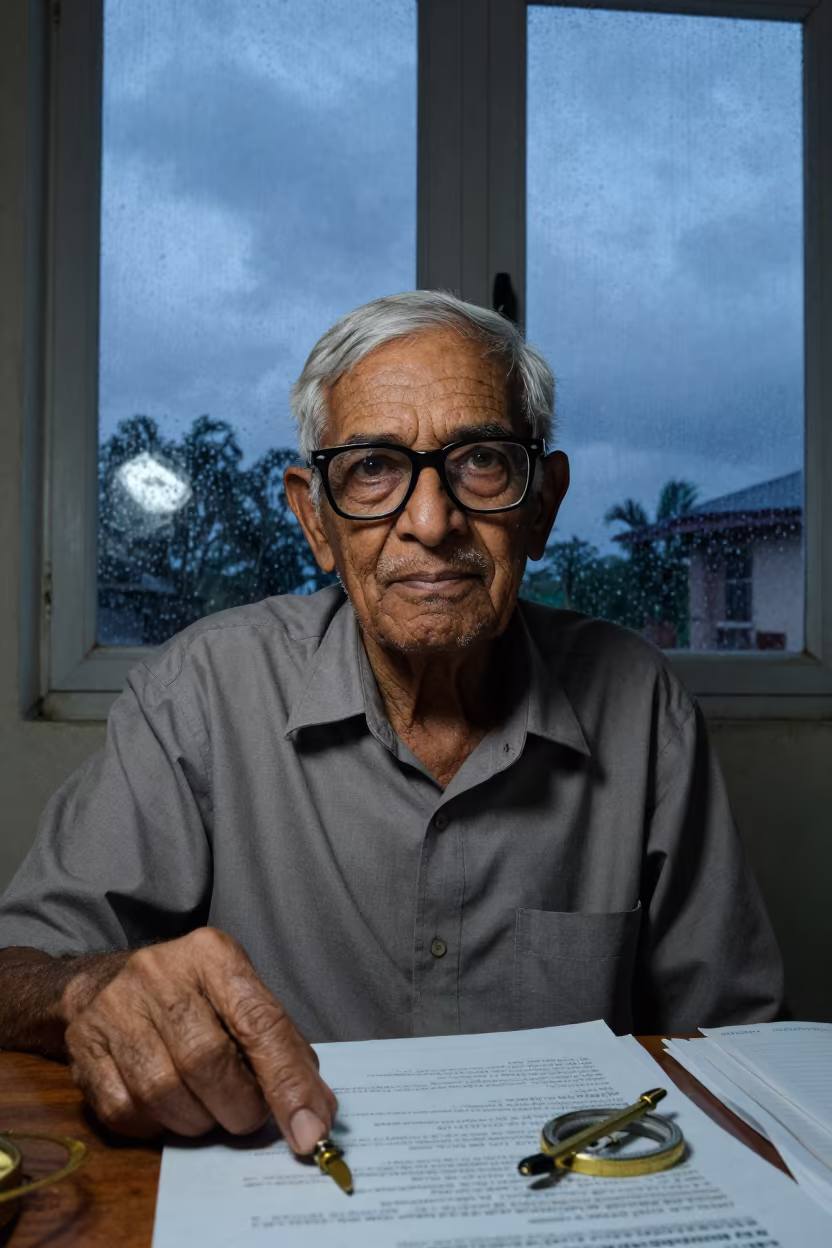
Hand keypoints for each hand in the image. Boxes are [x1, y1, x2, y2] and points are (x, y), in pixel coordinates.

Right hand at [61, 928, 335, 1151]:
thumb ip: (280, 1047)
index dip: (287, 1082)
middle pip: (208, 1060)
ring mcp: (114, 1009)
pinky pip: (126, 1111)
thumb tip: (314, 1114)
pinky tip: (168, 1109)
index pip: (259, 1022)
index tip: (310, 1130)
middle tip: (248, 1115)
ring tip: (210, 1110)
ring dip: (199, 1121)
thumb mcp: (240, 997)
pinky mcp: (82, 1047)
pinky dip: (157, 1126)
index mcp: (213, 955)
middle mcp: (159, 973)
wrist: (102, 984)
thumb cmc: (190, 997)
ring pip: (165, 1092)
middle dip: (239, 1107)